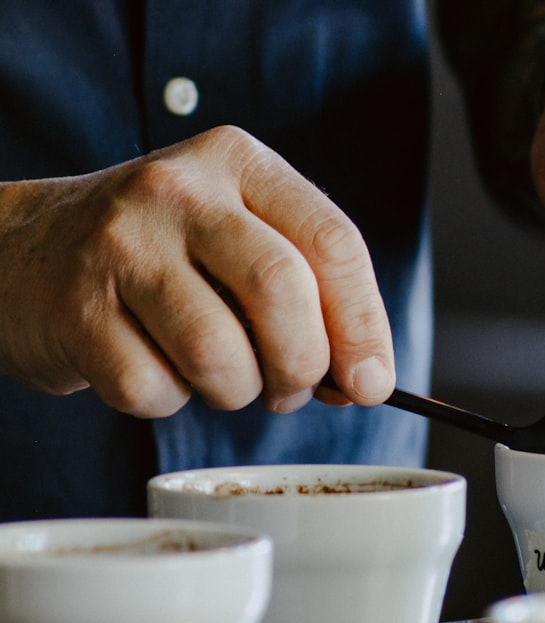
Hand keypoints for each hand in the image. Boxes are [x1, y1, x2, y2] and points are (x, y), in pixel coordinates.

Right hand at [0, 126, 393, 416]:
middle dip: (304, 363)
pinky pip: (153, 389)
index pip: (332, 241)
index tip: (373, 381)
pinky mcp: (75, 309)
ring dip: (237, 391)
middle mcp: (179, 191)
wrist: (26, 250)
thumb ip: (309, 293)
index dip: (363, 324)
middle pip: (280, 290)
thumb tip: (365, 377)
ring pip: (218, 352)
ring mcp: (120, 246)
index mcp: (238, 163)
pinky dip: (170, 401)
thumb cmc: (164, 255)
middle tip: (293, 388)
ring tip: (224, 378)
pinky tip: (157, 369)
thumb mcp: (240, 238)